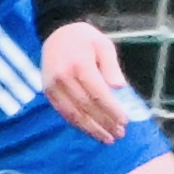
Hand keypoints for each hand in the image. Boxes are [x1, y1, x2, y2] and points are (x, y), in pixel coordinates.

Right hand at [36, 15, 137, 140]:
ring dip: (92, 129)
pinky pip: (64, 113)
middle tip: (120, 134)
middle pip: (87, 107)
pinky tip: (91, 131)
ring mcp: (53, 86)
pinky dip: (78, 125)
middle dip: (104, 123)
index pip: (98, 94)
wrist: (55, 34)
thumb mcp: (103, 45)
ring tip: (108, 138)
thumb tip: (119, 87)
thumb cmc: (85, 39)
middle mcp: (63, 77)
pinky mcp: (48, 93)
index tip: (125, 121)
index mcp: (79, 64)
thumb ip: (111, 66)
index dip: (111, 110)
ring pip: (74, 114)